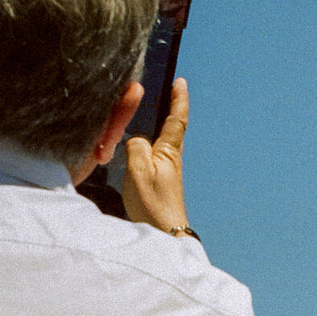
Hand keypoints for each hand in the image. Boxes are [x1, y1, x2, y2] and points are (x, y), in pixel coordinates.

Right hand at [121, 77, 189, 231]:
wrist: (165, 234)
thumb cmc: (153, 204)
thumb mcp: (139, 170)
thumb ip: (136, 146)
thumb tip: (137, 139)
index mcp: (169, 151)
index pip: (176, 119)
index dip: (178, 99)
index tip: (180, 81)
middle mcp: (171, 158)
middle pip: (172, 126)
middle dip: (170, 106)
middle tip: (166, 87)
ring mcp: (167, 170)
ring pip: (162, 140)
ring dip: (158, 123)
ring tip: (149, 109)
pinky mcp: (160, 181)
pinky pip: (153, 154)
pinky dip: (148, 142)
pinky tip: (138, 144)